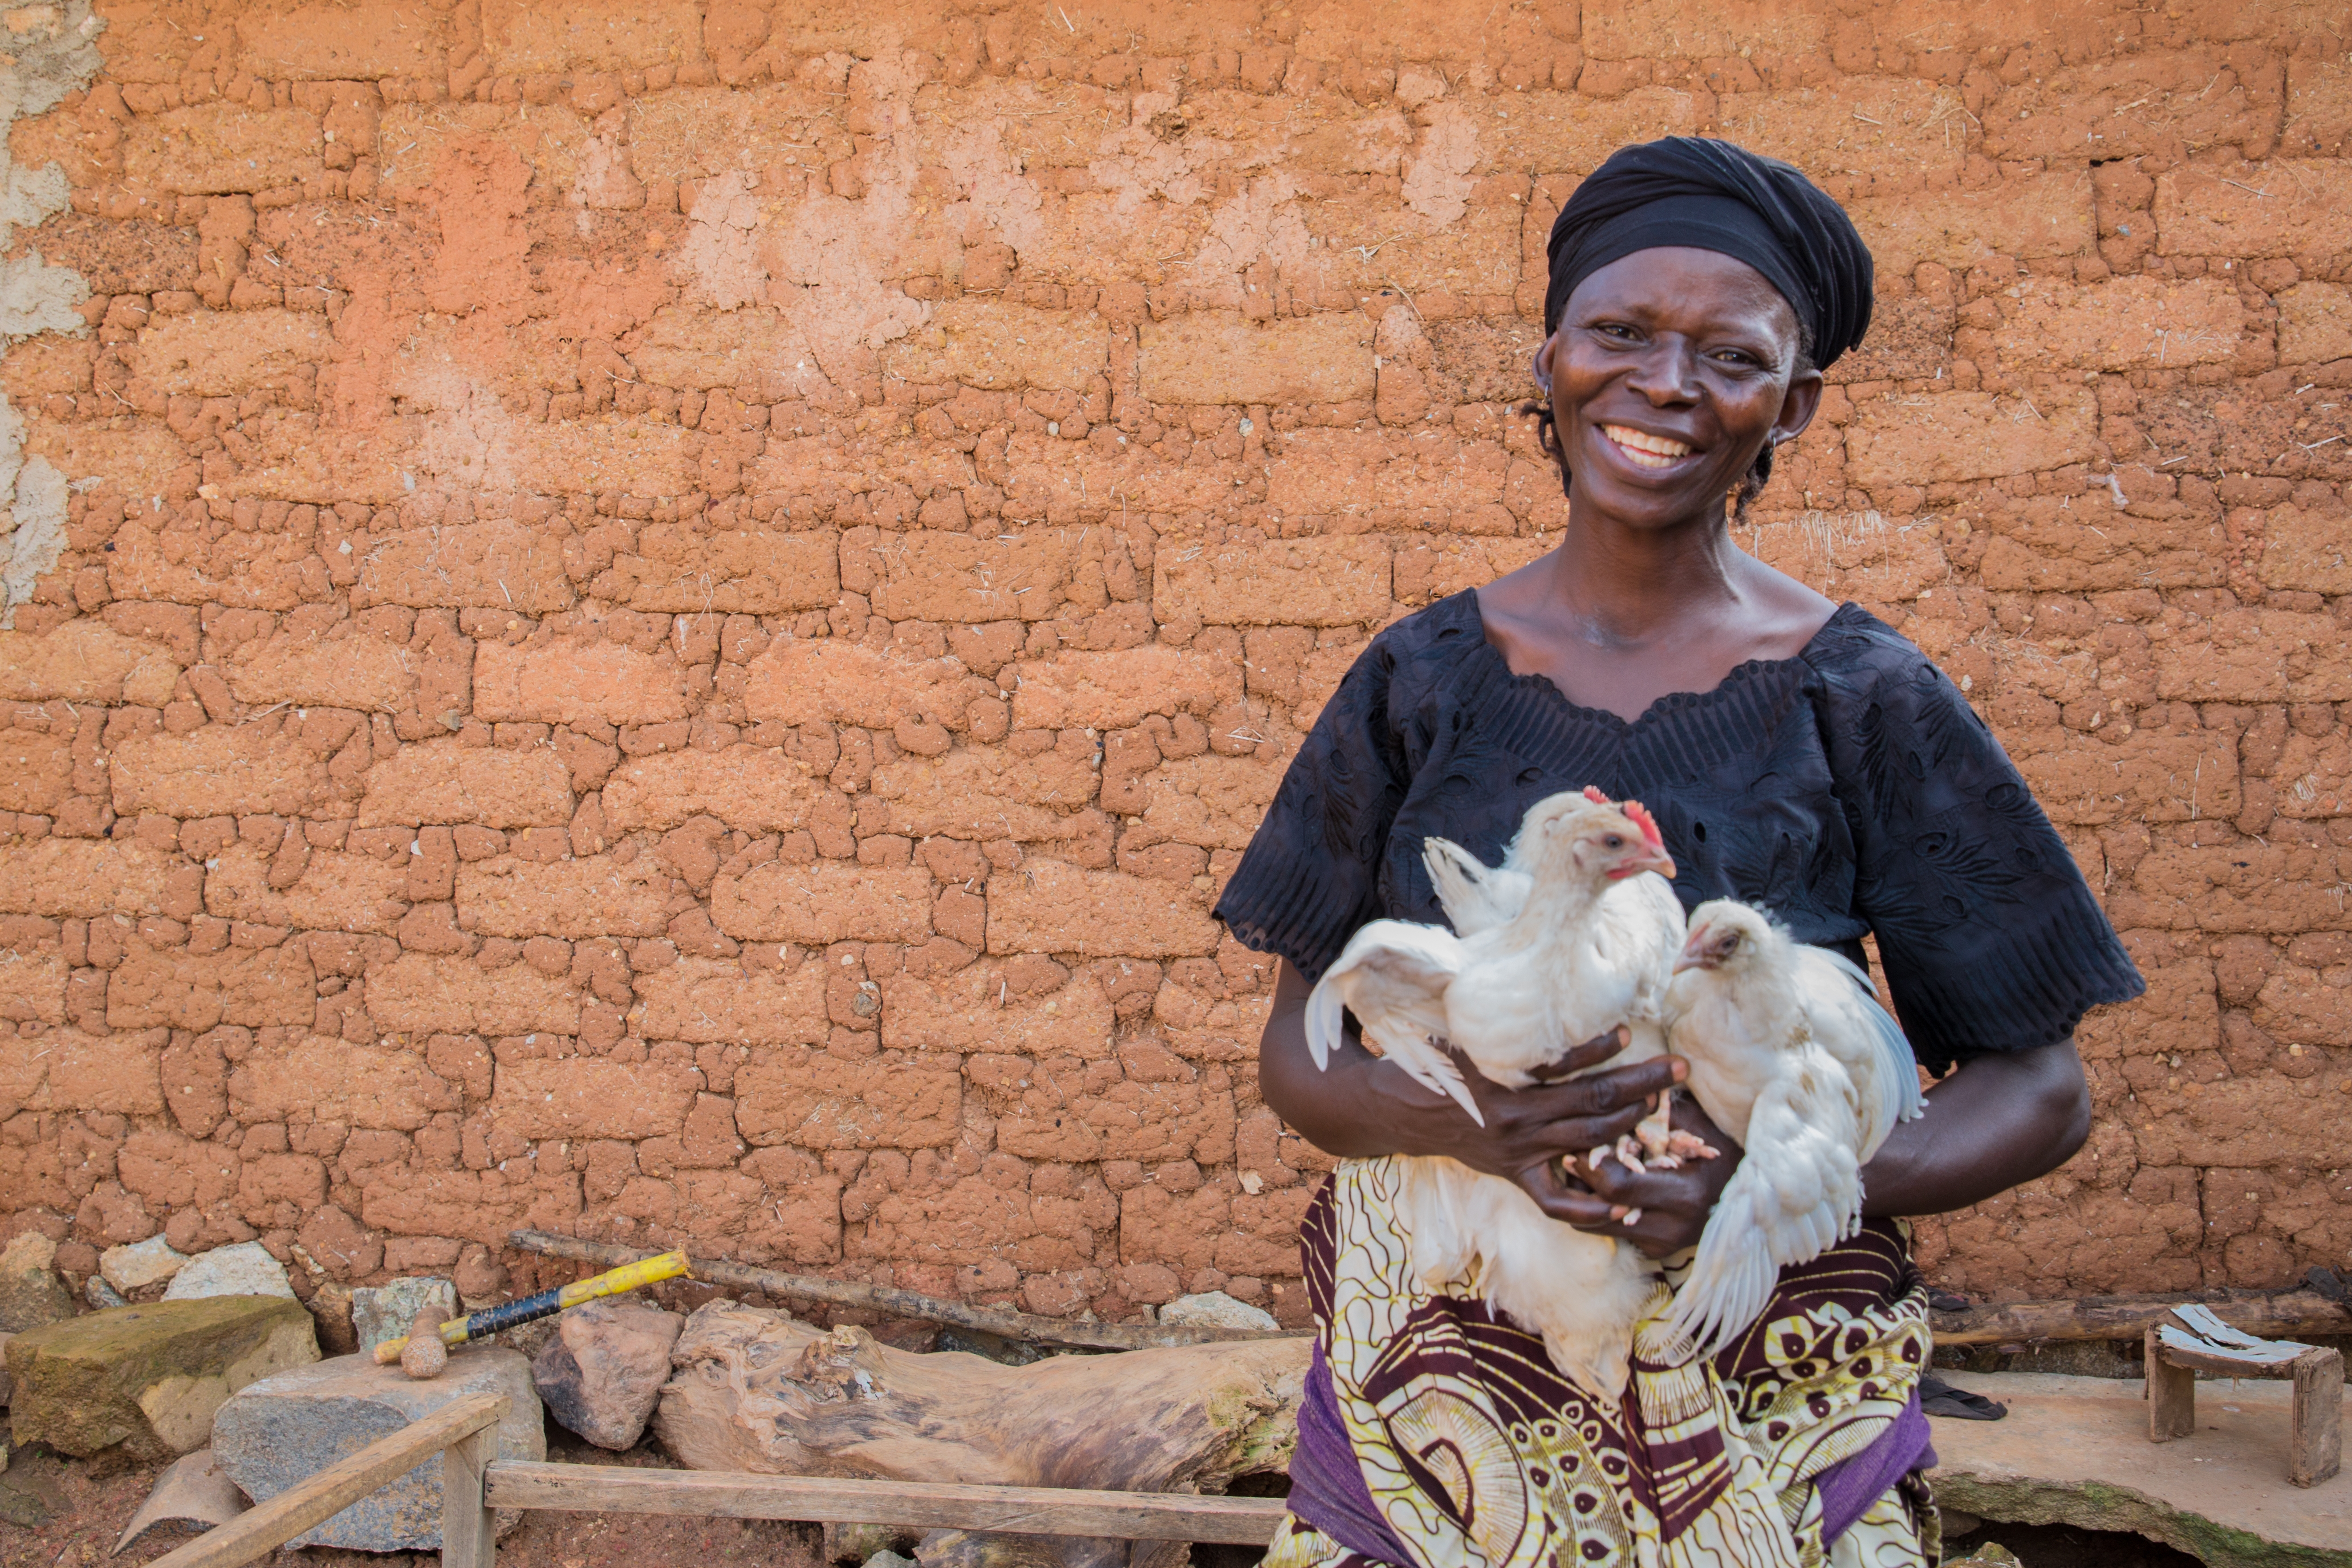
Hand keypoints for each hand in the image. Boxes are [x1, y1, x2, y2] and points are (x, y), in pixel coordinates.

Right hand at [1378, 1027, 1687, 1189]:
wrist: (1399, 1111)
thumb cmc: (1435, 1063)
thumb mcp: (1463, 1034)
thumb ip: (1502, 1021)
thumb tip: (1534, 982)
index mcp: (1503, 1084)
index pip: (1564, 1068)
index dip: (1601, 1051)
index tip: (1631, 1031)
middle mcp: (1516, 1122)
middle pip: (1593, 1105)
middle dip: (1643, 1085)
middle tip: (1679, 1068)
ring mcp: (1519, 1152)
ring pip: (1589, 1143)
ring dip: (1632, 1123)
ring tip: (1661, 1102)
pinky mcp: (1516, 1175)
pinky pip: (1556, 1202)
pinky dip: (1590, 1207)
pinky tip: (1625, 1205)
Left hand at [1520, 1092, 1743, 1258]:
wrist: (1753, 1191)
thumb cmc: (1723, 1146)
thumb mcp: (1695, 1122)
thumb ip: (1656, 1112)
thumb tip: (1614, 1092)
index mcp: (1684, 1194)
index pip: (1615, 1186)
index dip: (1590, 1164)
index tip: (1578, 1143)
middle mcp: (1673, 1227)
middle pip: (1600, 1210)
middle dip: (1581, 1182)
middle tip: (1570, 1155)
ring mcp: (1665, 1243)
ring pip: (1600, 1225)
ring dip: (1586, 1199)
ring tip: (1584, 1170)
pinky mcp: (1658, 1250)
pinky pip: (1613, 1231)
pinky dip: (1601, 1209)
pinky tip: (1603, 1186)